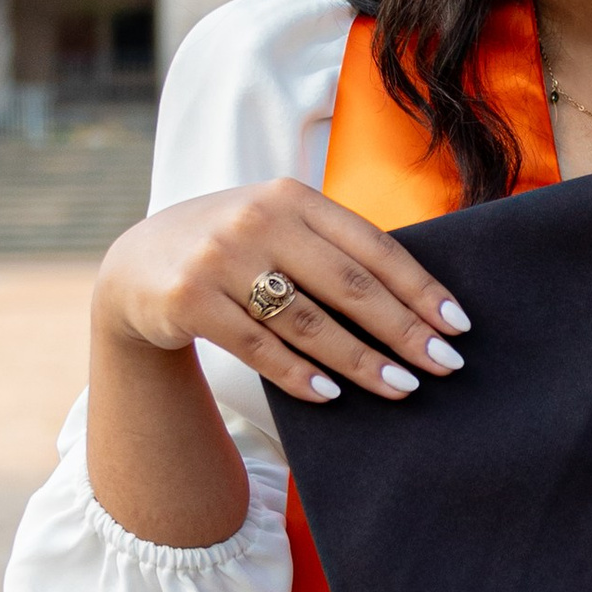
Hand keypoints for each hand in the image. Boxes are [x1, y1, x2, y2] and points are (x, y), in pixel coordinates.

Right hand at [96, 181, 470, 404]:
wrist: (134, 267)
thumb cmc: (228, 251)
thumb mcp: (274, 229)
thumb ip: (328, 249)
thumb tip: (415, 303)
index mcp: (291, 197)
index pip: (372, 246)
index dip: (419, 288)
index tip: (457, 324)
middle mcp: (256, 220)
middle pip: (349, 286)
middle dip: (404, 330)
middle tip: (444, 365)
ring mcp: (220, 259)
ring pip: (309, 322)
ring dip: (361, 361)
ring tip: (401, 387)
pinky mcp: (188, 300)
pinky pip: (260, 348)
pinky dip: (301, 374)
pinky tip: (333, 395)